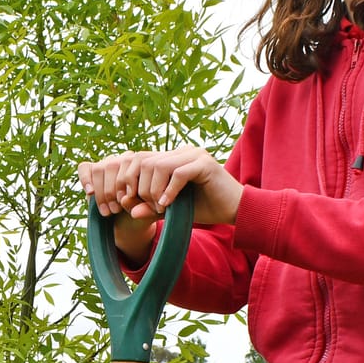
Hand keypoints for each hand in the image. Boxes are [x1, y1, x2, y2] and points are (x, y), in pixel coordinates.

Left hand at [78, 147, 242, 227]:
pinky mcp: (205, 164)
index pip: (139, 159)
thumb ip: (152, 208)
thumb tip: (130, 211)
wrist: (235, 210)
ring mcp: (194, 154)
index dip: (128, 180)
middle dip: (139, 187)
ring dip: (153, 190)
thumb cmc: (205, 208)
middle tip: (148, 207)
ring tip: (160, 207)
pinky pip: (178, 173)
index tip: (128, 201)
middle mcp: (182, 151)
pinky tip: (168, 205)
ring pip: (159, 166)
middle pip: (145, 161)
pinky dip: (169, 190)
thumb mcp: (172, 209)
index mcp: (172, 157)